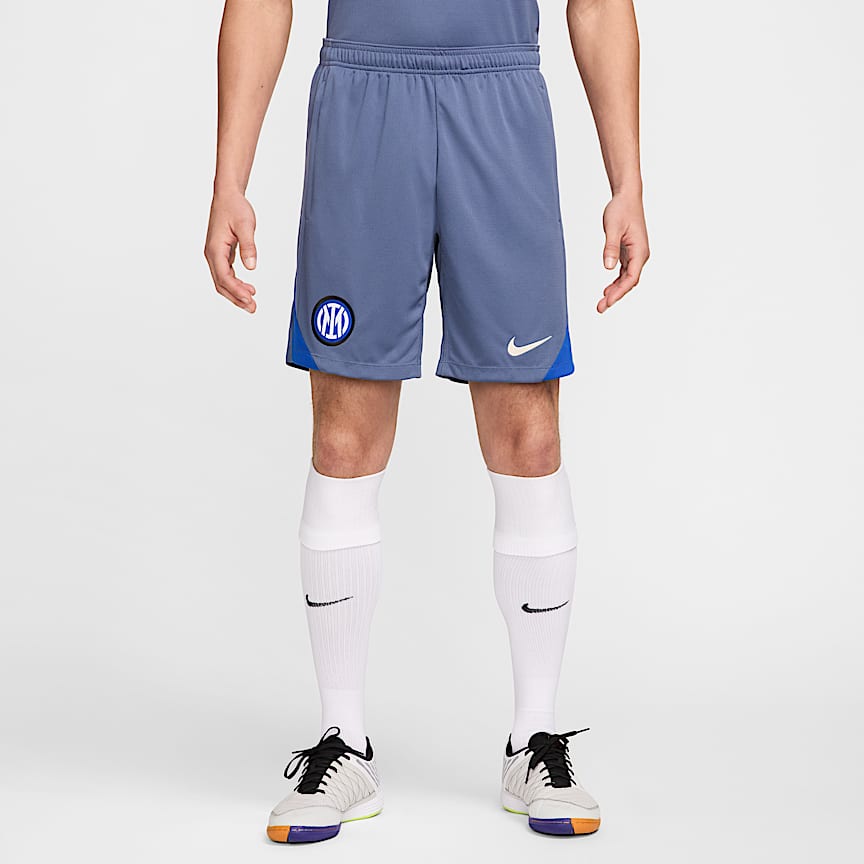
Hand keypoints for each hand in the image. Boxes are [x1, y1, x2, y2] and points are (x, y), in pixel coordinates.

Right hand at [204, 190, 257, 312]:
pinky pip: (226, 274)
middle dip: (236, 298)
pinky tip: (247, 289)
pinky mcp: (221, 253)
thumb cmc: (235, 208)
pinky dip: (236, 284)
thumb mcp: (246, 225)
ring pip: (223, 281)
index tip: (250, 299)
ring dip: (236, 293)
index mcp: (215, 249)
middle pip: (221, 284)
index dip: (237, 291)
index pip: (224, 277)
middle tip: (252, 308)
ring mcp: (215, 255)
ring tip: (251, 303)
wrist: (228, 196)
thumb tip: (251, 266)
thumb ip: (249, 246)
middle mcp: (212, 254)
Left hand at [598, 191, 649, 313]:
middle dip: (615, 296)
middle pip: (629, 282)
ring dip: (615, 291)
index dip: (619, 292)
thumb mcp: (613, 228)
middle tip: (600, 308)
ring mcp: (635, 254)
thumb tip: (608, 267)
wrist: (627, 197)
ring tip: (602, 303)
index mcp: (640, 251)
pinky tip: (607, 290)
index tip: (608, 302)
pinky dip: (616, 282)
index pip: (631, 278)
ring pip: (626, 279)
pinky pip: (624, 272)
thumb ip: (611, 248)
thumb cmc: (621, 209)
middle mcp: (640, 255)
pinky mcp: (629, 252)